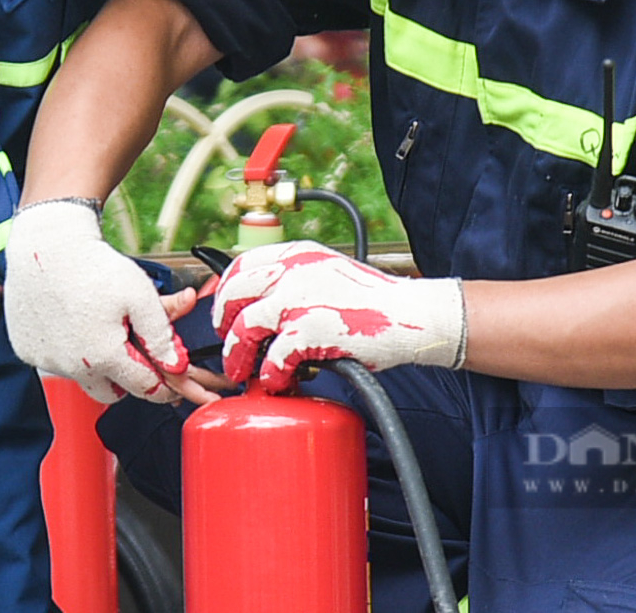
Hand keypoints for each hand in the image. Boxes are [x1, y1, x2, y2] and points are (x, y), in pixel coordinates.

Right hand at [4, 199, 189, 403]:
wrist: (47, 246)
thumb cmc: (94, 267)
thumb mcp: (141, 296)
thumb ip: (161, 336)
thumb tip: (175, 365)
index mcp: (104, 357)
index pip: (144, 387)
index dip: (163, 384)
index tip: (171, 378)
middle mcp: (73, 367)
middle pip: (110, 393)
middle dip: (126, 379)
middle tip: (133, 354)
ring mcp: (47, 360)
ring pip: (81, 376)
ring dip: (94, 362)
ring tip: (99, 326)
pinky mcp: (27, 350)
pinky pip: (54, 361)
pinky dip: (66, 350)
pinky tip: (72, 321)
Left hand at [212, 240, 465, 391]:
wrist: (412, 315)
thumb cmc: (372, 301)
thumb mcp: (327, 272)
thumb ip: (295, 280)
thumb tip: (260, 305)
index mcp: (297, 254)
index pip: (241, 265)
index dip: (225, 291)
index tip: (224, 312)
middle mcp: (293, 270)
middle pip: (233, 293)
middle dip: (223, 323)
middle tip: (229, 345)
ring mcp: (299, 299)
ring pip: (244, 328)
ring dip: (238, 356)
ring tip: (244, 372)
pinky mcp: (310, 330)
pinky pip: (273, 358)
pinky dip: (272, 375)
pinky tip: (281, 381)